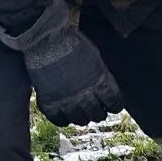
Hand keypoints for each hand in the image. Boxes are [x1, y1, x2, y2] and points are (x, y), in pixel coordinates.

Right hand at [0, 0, 123, 125]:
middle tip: (96, 109)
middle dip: (99, 112)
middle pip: (98, 115)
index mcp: (101, 82)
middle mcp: (85, 95)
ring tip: (81, 112)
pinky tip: (65, 114)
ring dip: (83, 117)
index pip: (114, 104)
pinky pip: (59, 121)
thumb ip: (102, 76)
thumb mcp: (96, 58)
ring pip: (80, 120)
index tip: (112, 105)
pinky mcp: (49, 102)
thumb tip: (106, 90)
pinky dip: (63, 120)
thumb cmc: (73, 44)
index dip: (114, 105)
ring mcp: (66, 100)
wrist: (46, 40)